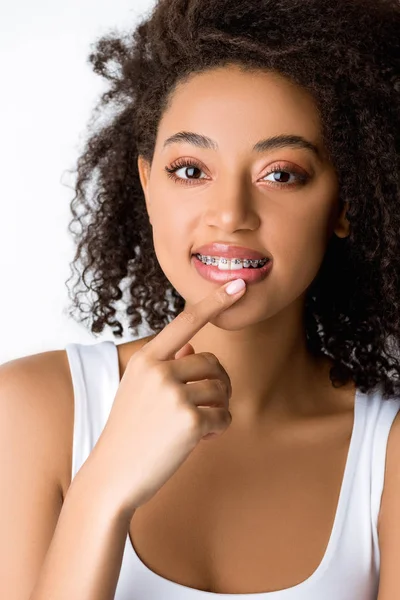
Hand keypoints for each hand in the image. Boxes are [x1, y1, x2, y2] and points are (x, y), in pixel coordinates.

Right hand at [87, 278, 246, 514]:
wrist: (112, 476)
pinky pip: (224, 416)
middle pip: (213, 363)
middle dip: (217, 384)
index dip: (214, 302)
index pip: (186, 322)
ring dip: (218, 408)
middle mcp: (159, 371)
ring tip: (198, 425)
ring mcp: (174, 395)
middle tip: (205, 406)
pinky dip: (219, 429)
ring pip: (222, 390)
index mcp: (146, 359)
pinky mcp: (190, 421)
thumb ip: (166, 365)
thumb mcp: (139, 391)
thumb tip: (192, 346)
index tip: (238, 285)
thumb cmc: (128, 432)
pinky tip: (200, 440)